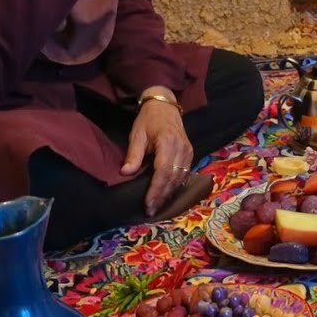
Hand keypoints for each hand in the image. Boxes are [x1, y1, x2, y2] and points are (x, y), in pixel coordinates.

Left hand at [121, 86, 192, 216]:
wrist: (164, 106)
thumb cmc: (148, 120)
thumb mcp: (137, 134)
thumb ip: (133, 154)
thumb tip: (126, 173)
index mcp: (167, 142)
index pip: (163, 171)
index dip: (156, 189)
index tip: (148, 203)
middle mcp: (181, 147)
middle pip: (173, 177)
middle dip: (162, 196)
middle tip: (151, 210)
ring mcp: (188, 150)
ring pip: (181, 177)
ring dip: (170, 193)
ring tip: (158, 206)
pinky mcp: (190, 153)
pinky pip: (185, 173)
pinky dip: (177, 186)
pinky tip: (168, 194)